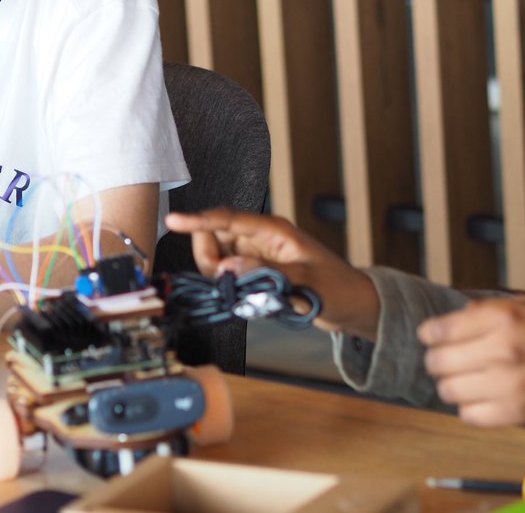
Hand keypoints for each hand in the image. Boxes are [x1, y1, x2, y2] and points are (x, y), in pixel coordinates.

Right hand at [165, 208, 379, 338]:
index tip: (173, 221)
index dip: (198, 220)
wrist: (351, 305)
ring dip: (220, 275)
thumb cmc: (336, 287)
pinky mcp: (257, 271)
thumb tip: (226, 267)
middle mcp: (260, 238)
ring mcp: (258, 255)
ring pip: (218, 257)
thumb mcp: (304, 281)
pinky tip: (251, 297)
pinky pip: (230, 274)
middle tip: (225, 281)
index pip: (227, 219)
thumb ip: (263, 272)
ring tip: (247, 293)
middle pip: (215, 237)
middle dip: (209, 258)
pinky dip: (230, 286)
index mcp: (272, 230)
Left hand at [419, 297, 524, 426]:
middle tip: (448, 360)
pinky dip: (469, 408)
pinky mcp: (518, 413)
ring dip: (452, 386)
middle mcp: (501, 348)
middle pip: (438, 362)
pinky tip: (481, 399)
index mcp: (503, 316)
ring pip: (449, 390)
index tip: (431, 338)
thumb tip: (453, 319)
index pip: (439, 330)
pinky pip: (469, 416)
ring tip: (466, 381)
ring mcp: (508, 383)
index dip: (430, 335)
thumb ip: (488, 310)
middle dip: (438, 360)